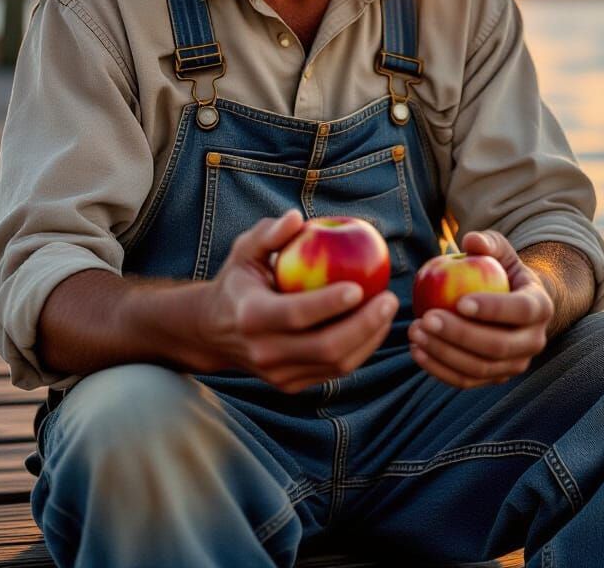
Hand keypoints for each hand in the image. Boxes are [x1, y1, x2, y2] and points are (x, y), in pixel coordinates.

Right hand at [201, 209, 398, 392]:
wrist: (214, 331)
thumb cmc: (239, 279)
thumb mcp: (244, 250)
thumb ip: (269, 233)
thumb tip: (296, 218)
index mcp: (250, 316)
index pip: (295, 315)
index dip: (328, 305)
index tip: (359, 287)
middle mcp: (264, 351)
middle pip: (324, 347)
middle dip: (363, 326)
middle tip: (389, 298)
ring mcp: (279, 374)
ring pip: (335, 365)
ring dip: (369, 339)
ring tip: (388, 309)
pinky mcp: (292, 385)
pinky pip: (334, 371)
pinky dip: (360, 350)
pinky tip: (376, 325)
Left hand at [407, 230, 553, 388]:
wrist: (512, 305)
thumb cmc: (502, 271)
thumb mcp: (499, 251)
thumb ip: (488, 243)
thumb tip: (471, 240)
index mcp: (540, 307)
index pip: (520, 311)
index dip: (492, 309)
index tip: (459, 302)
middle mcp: (534, 341)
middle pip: (498, 346)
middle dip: (459, 335)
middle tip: (426, 319)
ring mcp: (515, 364)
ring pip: (480, 368)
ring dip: (444, 353)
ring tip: (415, 332)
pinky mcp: (495, 378)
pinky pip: (466, 380)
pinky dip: (440, 370)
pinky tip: (416, 351)